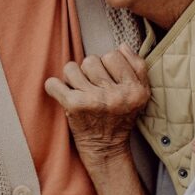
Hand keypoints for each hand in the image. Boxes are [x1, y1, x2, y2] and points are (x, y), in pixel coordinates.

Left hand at [44, 44, 149, 166]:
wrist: (106, 149)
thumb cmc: (120, 117)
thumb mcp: (140, 94)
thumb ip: (137, 67)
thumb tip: (122, 46)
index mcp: (135, 90)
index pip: (114, 54)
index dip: (107, 66)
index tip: (108, 81)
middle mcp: (117, 95)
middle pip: (92, 60)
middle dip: (89, 72)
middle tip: (94, 90)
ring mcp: (94, 100)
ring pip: (71, 68)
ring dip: (73, 79)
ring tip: (80, 93)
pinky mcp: (74, 106)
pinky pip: (54, 83)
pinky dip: (54, 87)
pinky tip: (62, 94)